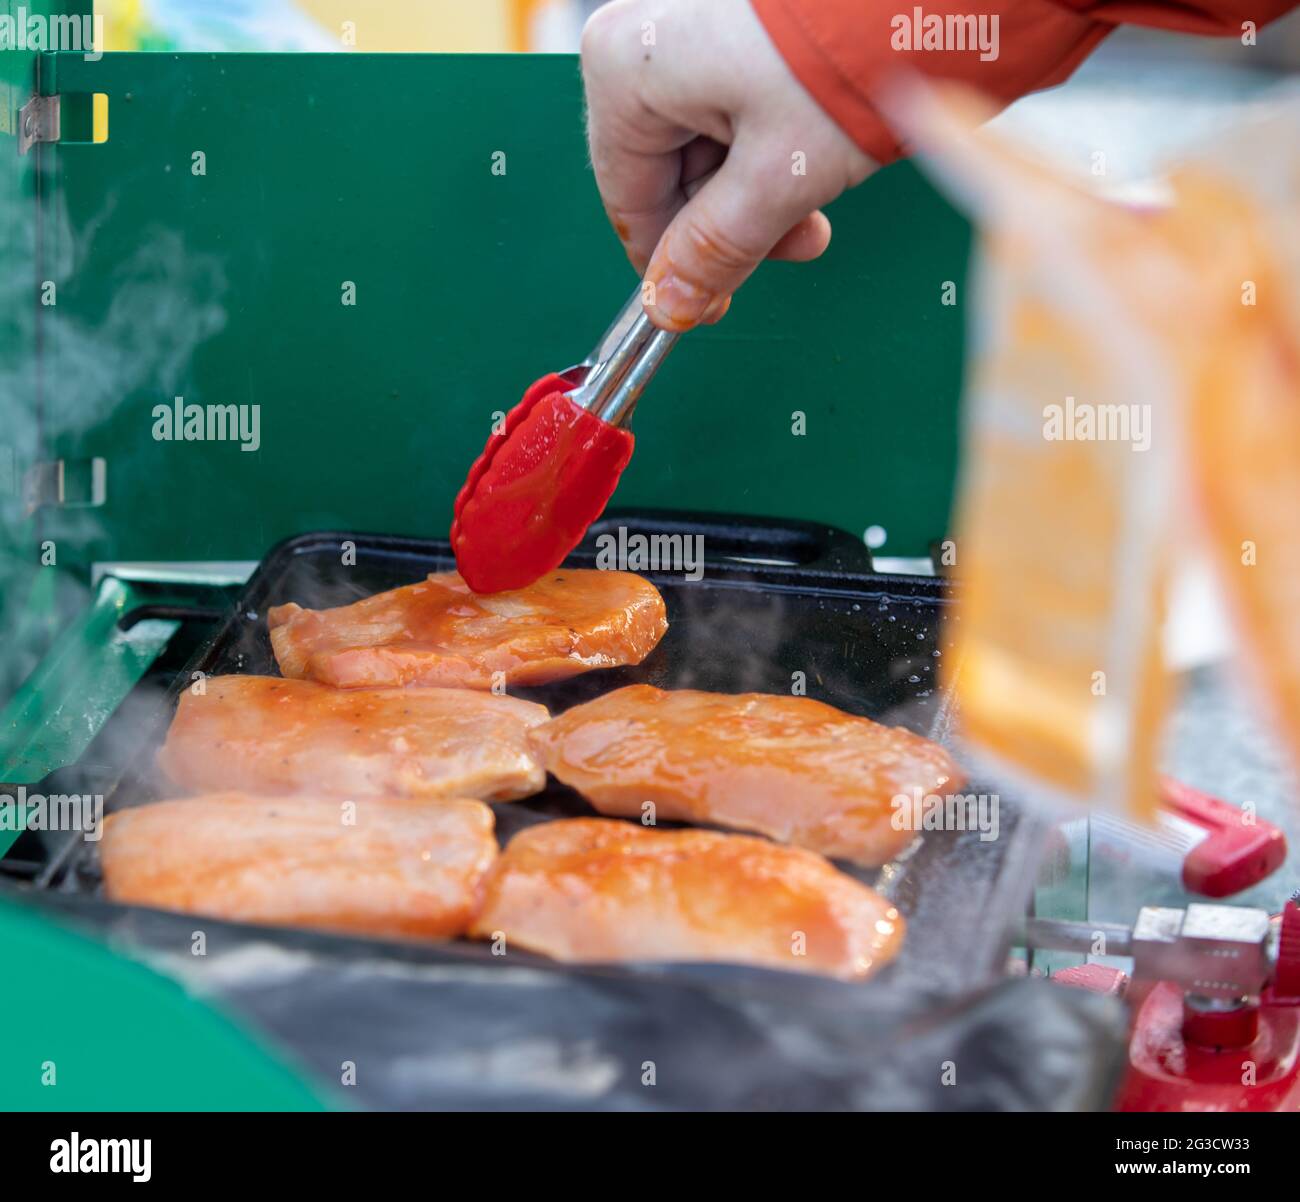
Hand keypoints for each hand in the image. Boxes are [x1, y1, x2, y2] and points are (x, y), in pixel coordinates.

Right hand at [581, 0, 876, 330]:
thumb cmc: (854, 45)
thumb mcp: (778, 176)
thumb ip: (716, 249)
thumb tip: (670, 304)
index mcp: (626, 70)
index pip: (629, 202)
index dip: (672, 266)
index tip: (707, 305)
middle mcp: (642, 39)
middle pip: (669, 175)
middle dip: (735, 222)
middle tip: (796, 242)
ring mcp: (689, 27)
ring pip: (705, 147)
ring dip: (761, 190)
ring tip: (817, 197)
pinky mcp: (732, 24)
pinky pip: (731, 107)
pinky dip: (771, 145)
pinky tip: (815, 153)